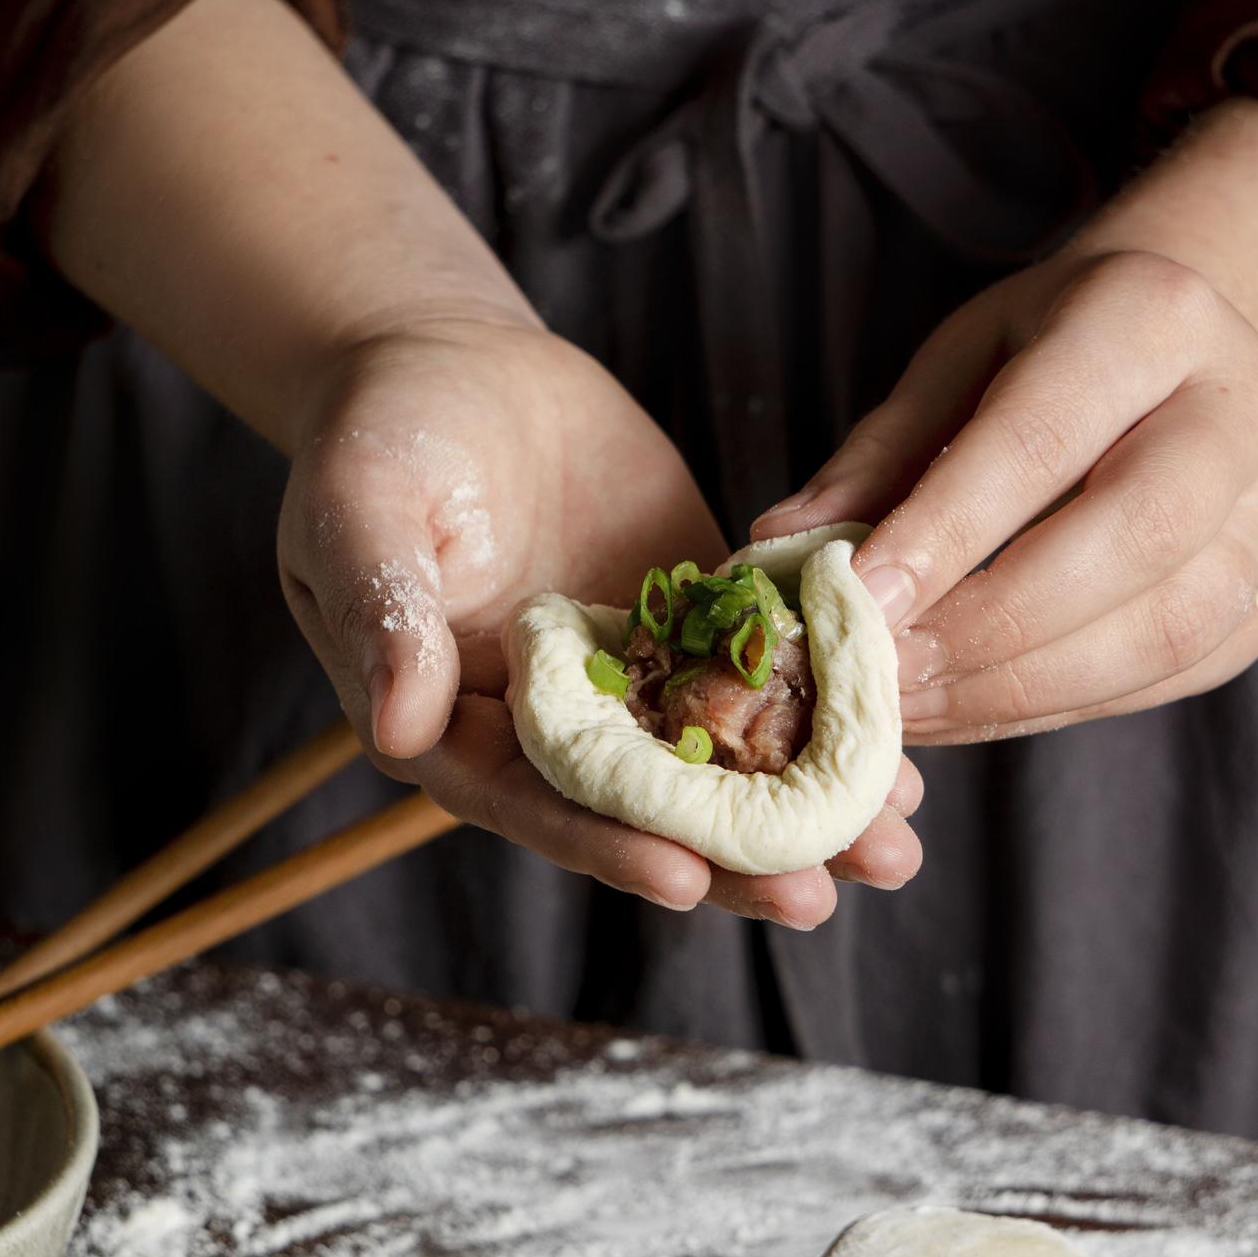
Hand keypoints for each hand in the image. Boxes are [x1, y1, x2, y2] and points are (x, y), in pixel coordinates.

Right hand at [280, 315, 923, 918]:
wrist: (452, 358)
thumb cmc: (377, 432)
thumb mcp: (358, 509)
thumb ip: (382, 614)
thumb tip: (398, 726)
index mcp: (457, 725)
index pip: (534, 803)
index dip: (604, 843)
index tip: (682, 878)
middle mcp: (550, 725)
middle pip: (643, 813)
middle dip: (730, 862)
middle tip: (817, 898)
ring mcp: (628, 679)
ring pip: (719, 766)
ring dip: (802, 813)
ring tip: (889, 852)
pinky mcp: (688, 623)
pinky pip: (761, 680)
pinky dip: (825, 715)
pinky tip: (899, 749)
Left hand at [754, 105, 1257, 741]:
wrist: (1189, 352)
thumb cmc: (1053, 348)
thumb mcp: (959, 359)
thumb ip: (878, 455)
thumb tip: (777, 550)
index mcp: (1150, 318)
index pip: (1042, 440)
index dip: (945, 532)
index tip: (856, 599)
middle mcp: (1237, 414)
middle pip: (1129, 539)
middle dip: (988, 624)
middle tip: (880, 672)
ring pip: (1160, 631)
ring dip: (1016, 687)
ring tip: (905, 708)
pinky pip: (1159, 678)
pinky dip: (1050, 707)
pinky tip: (963, 709)